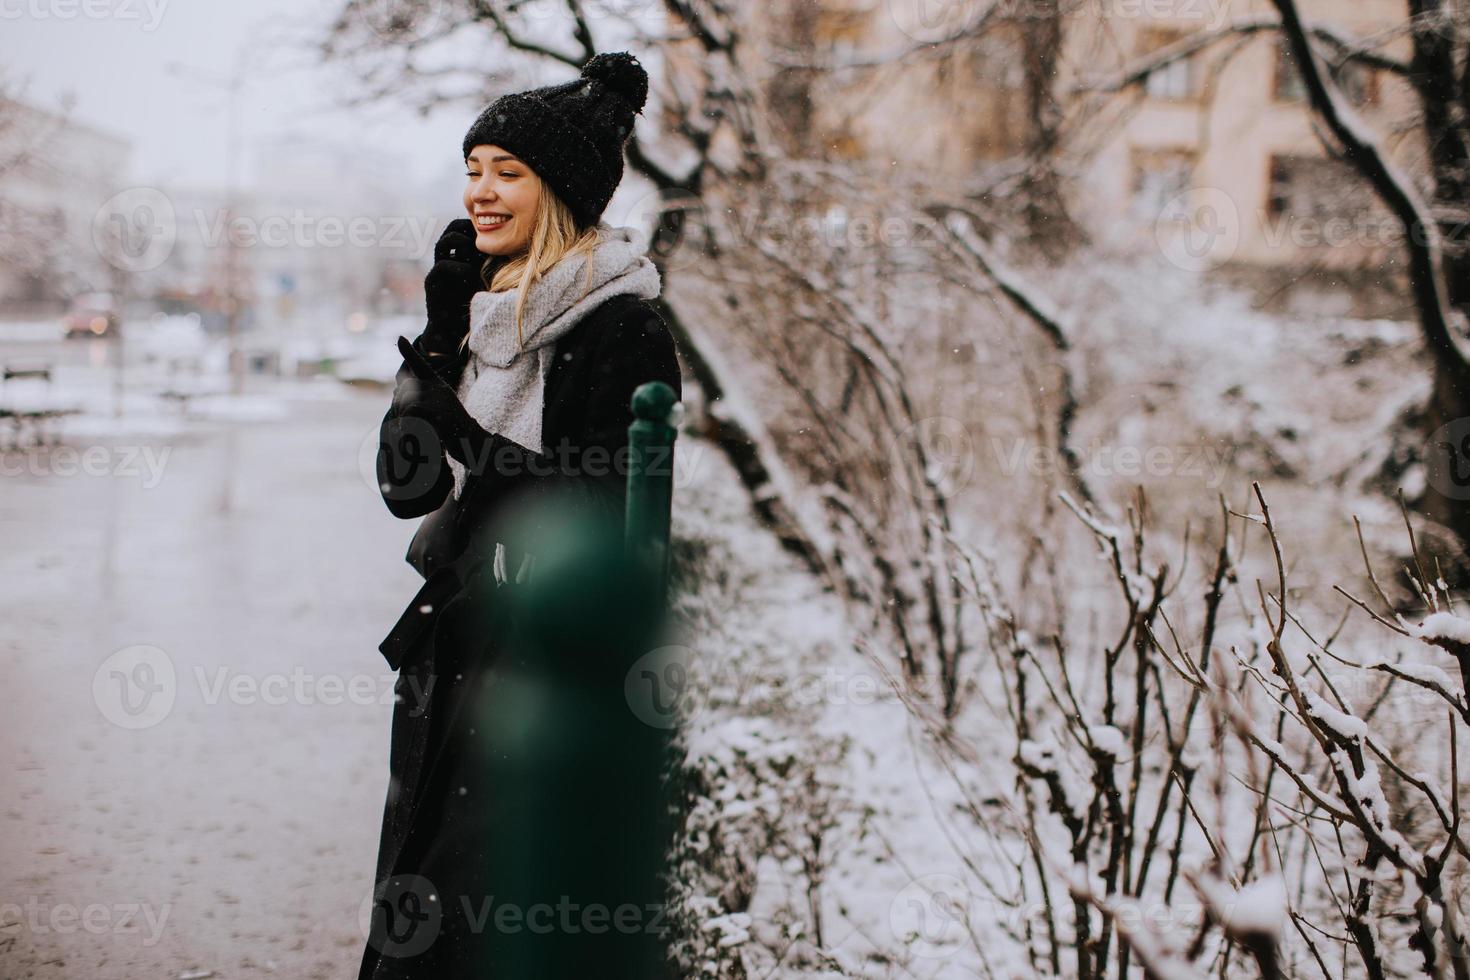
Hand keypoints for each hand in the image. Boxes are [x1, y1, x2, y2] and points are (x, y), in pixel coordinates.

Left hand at [396, 336, 484, 464]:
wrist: (472, 444)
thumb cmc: (453, 432)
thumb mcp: (437, 412)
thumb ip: (419, 401)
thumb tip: (396, 392)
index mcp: (438, 387)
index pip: (421, 366)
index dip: (409, 352)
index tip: (400, 338)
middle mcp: (439, 388)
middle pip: (404, 389)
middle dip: (398, 407)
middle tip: (403, 426)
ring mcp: (440, 398)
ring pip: (406, 402)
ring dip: (402, 420)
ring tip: (410, 434)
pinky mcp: (438, 410)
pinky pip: (412, 412)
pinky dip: (408, 425)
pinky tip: (414, 435)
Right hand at [422, 219, 483, 354]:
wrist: (454, 333)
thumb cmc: (475, 308)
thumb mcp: (488, 281)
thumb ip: (494, 265)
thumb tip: (515, 249)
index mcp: (459, 256)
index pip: (462, 228)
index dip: (475, 226)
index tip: (493, 232)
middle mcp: (446, 259)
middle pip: (450, 230)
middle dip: (465, 229)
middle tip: (482, 238)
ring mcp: (438, 270)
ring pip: (442, 244)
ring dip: (460, 243)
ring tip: (476, 253)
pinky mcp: (432, 284)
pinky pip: (442, 266)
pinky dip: (458, 267)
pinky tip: (470, 275)